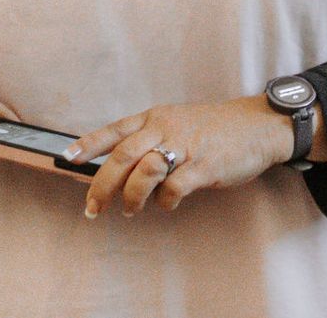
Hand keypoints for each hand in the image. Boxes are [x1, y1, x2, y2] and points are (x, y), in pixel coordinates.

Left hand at [67, 96, 293, 218]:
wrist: (259, 126)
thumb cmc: (216, 129)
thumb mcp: (179, 124)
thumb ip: (152, 141)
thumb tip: (122, 171)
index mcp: (157, 117)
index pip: (114, 130)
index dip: (88, 145)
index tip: (67, 158)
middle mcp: (166, 127)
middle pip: (122, 156)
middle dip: (101, 185)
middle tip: (92, 208)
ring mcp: (185, 146)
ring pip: (144, 172)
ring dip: (132, 197)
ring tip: (131, 210)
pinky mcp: (204, 165)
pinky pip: (173, 188)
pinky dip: (165, 202)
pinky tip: (169, 203)